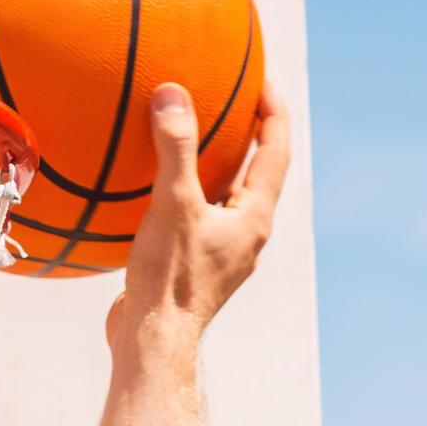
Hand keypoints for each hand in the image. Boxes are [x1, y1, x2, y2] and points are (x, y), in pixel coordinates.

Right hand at [107, 79, 292, 348]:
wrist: (152, 344)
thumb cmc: (170, 279)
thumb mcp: (173, 204)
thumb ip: (175, 148)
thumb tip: (173, 93)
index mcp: (254, 219)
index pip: (276, 152)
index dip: (273, 113)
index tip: (263, 81)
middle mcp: (246, 236)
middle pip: (257, 174)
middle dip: (248, 136)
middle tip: (233, 100)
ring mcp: (222, 255)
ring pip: (225, 199)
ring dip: (216, 168)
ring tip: (192, 139)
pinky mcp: (195, 269)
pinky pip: (195, 219)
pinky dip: (183, 195)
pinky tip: (150, 189)